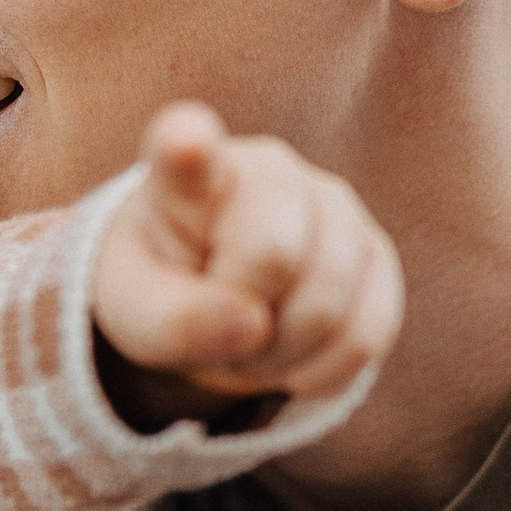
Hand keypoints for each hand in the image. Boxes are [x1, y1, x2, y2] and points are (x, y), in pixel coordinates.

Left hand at [91, 104, 403, 426]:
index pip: (186, 151)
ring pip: (327, 304)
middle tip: (217, 325)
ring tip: (250, 339)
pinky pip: (364, 335)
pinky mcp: (375, 254)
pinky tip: (293, 355)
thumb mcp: (135, 315)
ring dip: (280, 353)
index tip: (185, 139)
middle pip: (274, 255)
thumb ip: (172, 320)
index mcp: (187, 177)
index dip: (187, 145)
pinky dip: (321, 370)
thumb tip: (252, 323)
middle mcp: (270, 171)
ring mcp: (333, 205)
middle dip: (244, 320)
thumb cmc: (166, 292)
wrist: (217, 300)